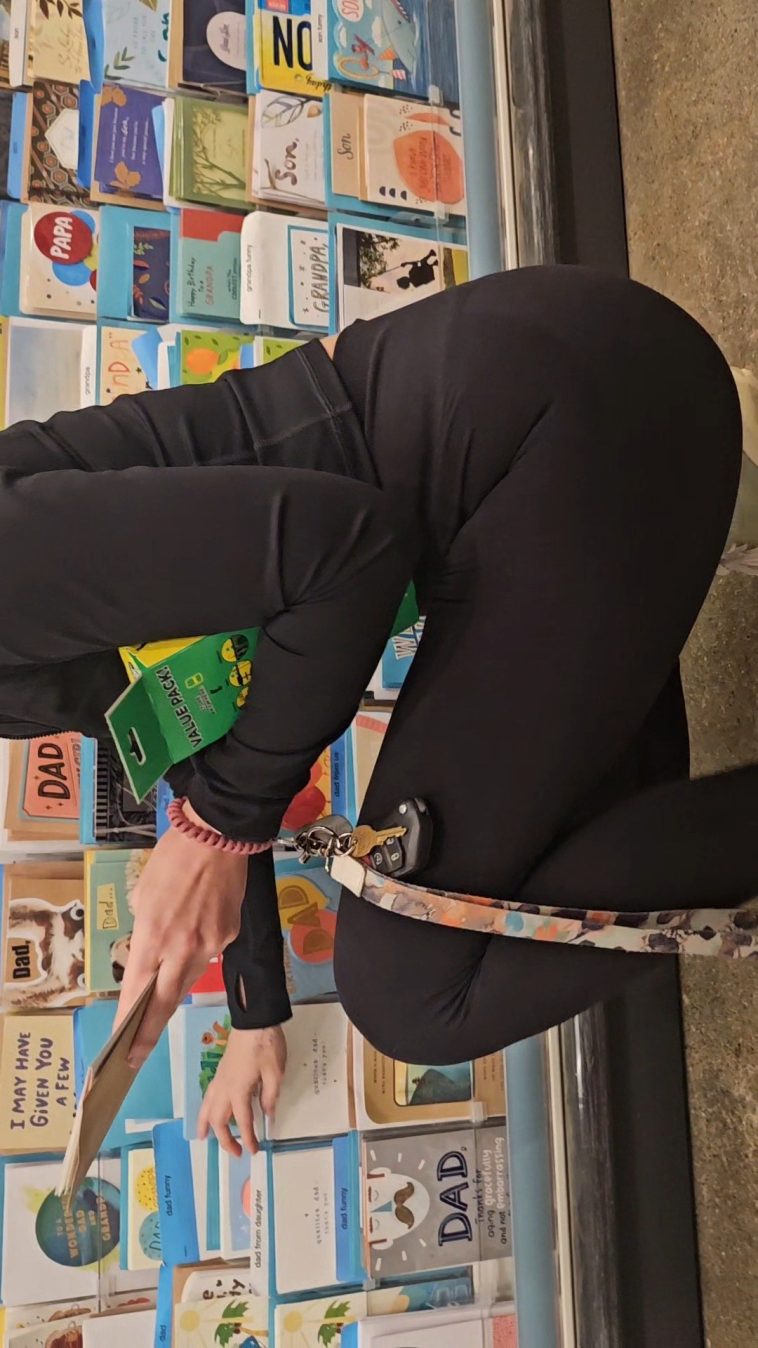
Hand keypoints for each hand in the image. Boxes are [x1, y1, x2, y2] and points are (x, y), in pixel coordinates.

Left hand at [114, 825, 247, 1066]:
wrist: (218, 836)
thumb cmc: (173, 858)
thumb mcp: (144, 893)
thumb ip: (147, 928)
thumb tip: (152, 947)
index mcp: (154, 936)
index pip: (137, 991)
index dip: (127, 1023)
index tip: (119, 1048)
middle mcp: (183, 948)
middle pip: (165, 1002)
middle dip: (148, 1033)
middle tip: (134, 1057)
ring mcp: (210, 945)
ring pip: (188, 981)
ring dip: (171, 994)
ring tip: (156, 1012)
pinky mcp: (228, 935)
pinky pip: (208, 955)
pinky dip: (196, 957)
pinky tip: (191, 944)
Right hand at [197, 1025, 286, 1155]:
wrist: (254, 1019)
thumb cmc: (266, 1045)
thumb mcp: (275, 1072)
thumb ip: (269, 1096)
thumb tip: (267, 1115)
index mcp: (238, 1090)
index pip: (242, 1121)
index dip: (248, 1138)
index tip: (254, 1151)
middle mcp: (224, 1088)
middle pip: (219, 1119)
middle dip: (225, 1139)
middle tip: (236, 1152)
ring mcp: (220, 1079)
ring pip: (208, 1107)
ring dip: (206, 1124)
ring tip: (204, 1138)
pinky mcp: (220, 1071)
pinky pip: (208, 1096)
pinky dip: (205, 1109)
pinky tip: (208, 1111)